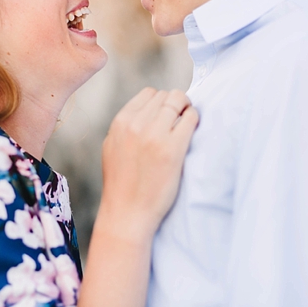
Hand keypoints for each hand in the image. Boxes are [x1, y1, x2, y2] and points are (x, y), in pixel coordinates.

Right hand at [99, 87, 198, 240]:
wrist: (127, 213)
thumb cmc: (122, 184)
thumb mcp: (113, 147)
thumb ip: (127, 126)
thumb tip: (149, 110)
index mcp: (121, 122)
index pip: (149, 93)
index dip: (162, 103)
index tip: (167, 116)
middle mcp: (136, 124)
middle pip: (166, 95)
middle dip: (176, 104)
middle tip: (181, 121)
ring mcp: (155, 135)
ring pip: (179, 101)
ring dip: (186, 110)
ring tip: (186, 126)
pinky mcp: (173, 148)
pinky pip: (191, 117)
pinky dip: (194, 120)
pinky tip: (191, 133)